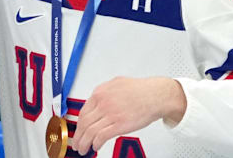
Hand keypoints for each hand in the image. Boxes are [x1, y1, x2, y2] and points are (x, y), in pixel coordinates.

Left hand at [70, 77, 185, 154]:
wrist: (156, 95)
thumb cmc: (141, 90)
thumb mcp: (116, 83)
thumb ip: (104, 92)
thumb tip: (96, 100)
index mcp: (100, 92)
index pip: (83, 112)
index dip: (78, 125)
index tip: (78, 131)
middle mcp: (103, 102)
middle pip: (84, 123)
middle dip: (78, 136)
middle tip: (76, 143)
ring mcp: (111, 114)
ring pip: (90, 131)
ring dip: (84, 143)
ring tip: (83, 149)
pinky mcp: (119, 124)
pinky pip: (102, 136)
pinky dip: (96, 143)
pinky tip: (96, 146)